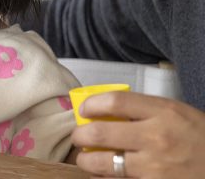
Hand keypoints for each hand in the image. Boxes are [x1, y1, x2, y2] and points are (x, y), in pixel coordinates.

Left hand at [71, 91, 204, 177]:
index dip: (91, 105)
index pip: (114, 102)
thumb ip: (144, 110)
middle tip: (80, 137)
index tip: (85, 110)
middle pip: (100, 133)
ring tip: (86, 158)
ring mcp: (155, 168)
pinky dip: (104, 178)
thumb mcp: (177, 113)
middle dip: (80, 135)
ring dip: (87, 161)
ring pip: (102, 163)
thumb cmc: (199, 138)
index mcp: (164, 113)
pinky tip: (104, 174)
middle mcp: (157, 138)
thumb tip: (105, 109)